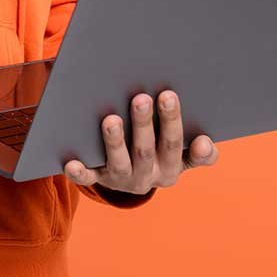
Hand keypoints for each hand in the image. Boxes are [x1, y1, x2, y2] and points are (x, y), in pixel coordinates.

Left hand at [62, 90, 218, 195]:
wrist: (130, 175)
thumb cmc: (158, 146)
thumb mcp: (179, 148)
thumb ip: (196, 146)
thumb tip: (206, 140)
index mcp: (172, 166)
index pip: (181, 151)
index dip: (187, 139)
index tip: (189, 123)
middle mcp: (149, 176)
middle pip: (148, 150)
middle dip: (146, 124)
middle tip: (143, 97)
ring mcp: (123, 178)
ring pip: (120, 162)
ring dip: (115, 141)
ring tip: (111, 119)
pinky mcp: (99, 179)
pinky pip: (88, 178)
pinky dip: (79, 172)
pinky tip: (71, 162)